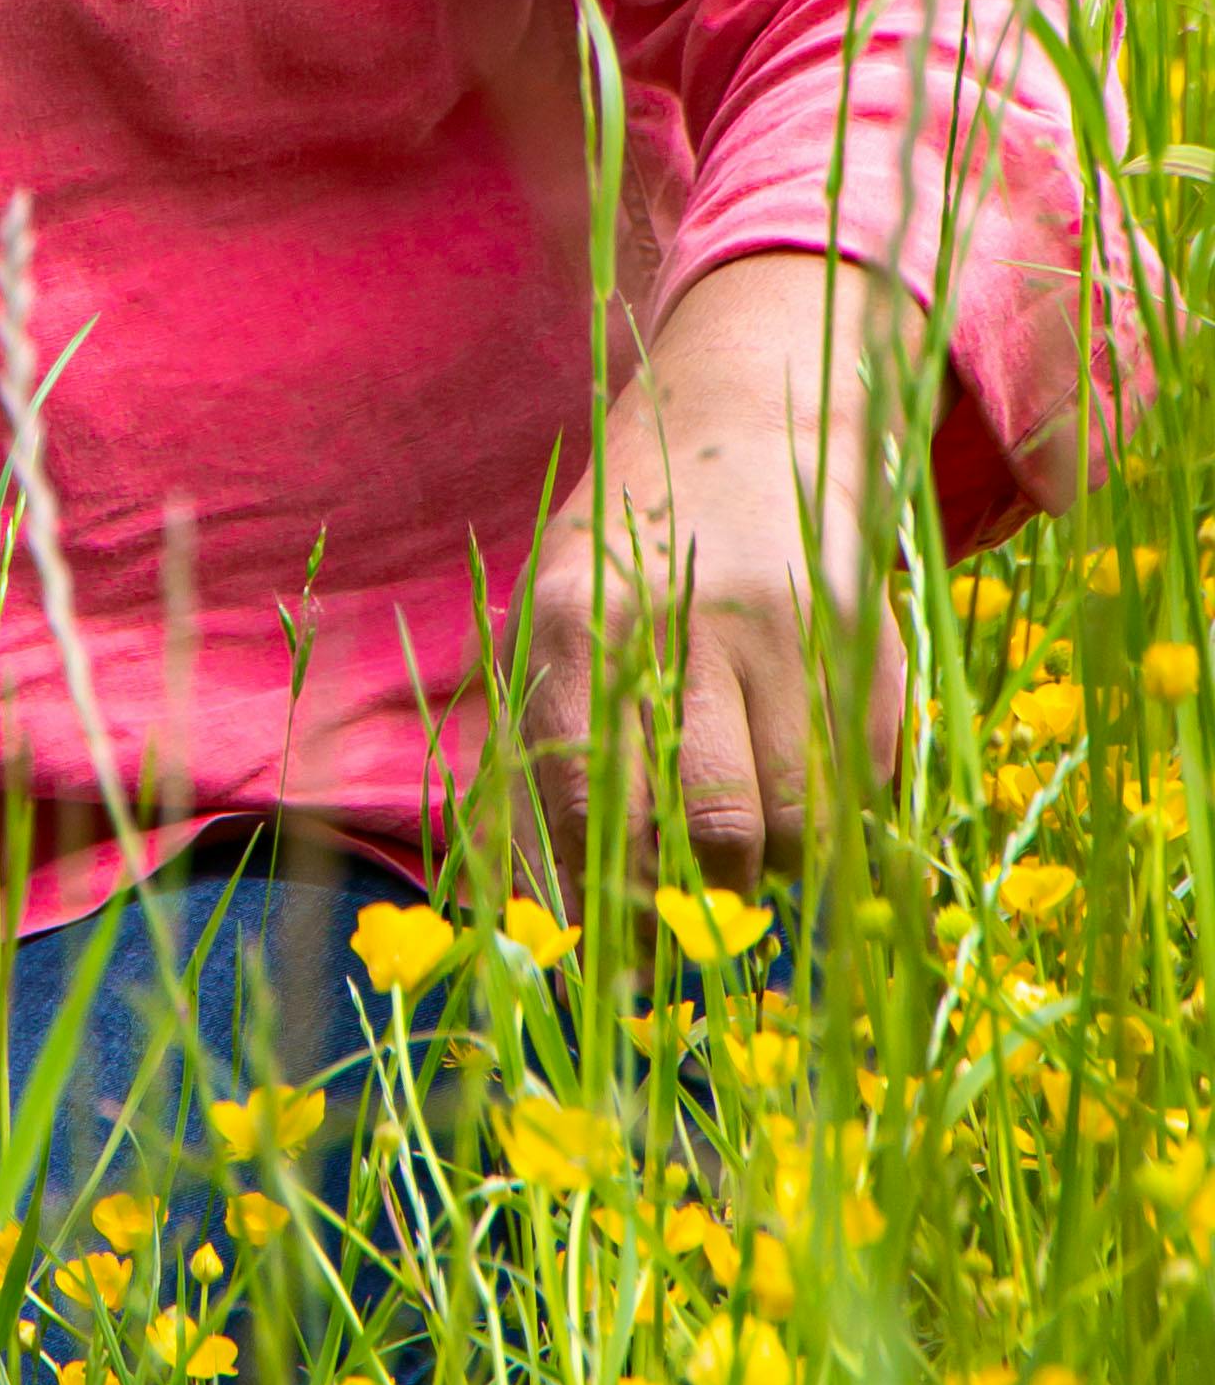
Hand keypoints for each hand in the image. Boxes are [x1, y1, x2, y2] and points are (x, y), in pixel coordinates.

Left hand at [519, 253, 907, 896]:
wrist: (743, 416)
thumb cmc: (624, 549)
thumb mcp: (554, 619)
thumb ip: (537, 752)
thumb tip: (522, 915)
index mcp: (575, 622)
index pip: (589, 804)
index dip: (605, 906)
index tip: (609, 968)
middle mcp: (680, 620)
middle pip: (709, 824)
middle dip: (700, 910)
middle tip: (692, 940)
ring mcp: (782, 626)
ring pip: (795, 820)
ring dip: (772, 873)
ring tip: (747, 861)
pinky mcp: (862, 634)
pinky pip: (856, 782)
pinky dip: (833, 819)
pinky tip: (802, 794)